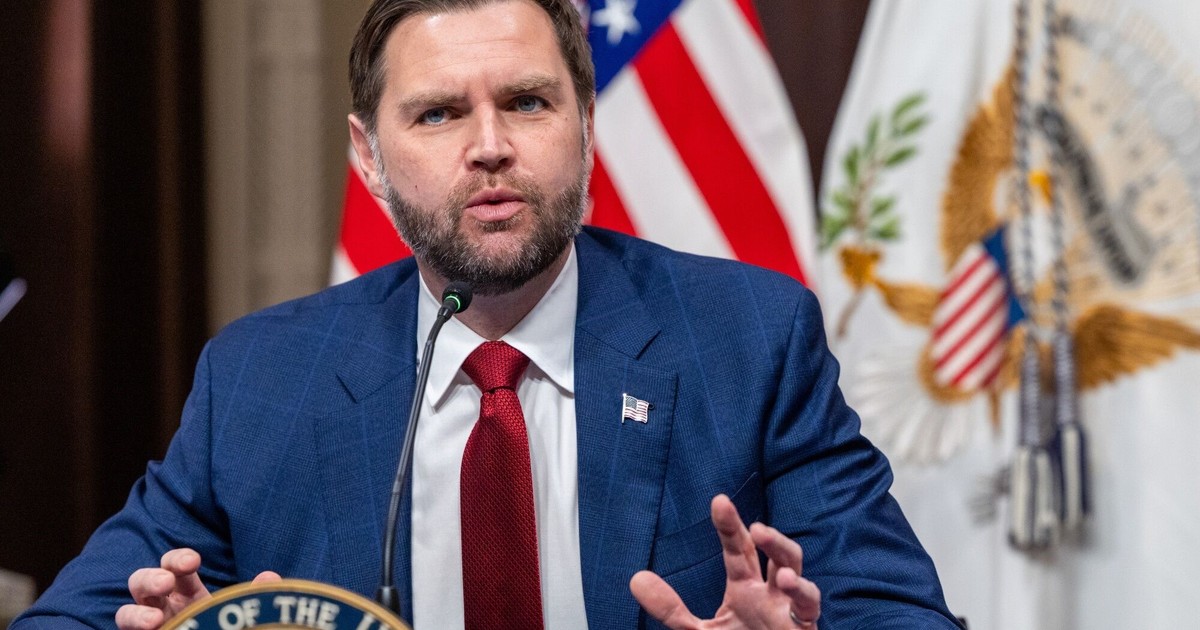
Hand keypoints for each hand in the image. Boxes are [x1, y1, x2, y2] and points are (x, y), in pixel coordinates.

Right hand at [116, 548, 280, 629]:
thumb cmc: (232, 624)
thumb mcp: (246, 612)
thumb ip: (257, 596)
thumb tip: (269, 577)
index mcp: (187, 592)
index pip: (175, 566)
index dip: (179, 559)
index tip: (193, 561)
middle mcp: (163, 607)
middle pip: (142, 582)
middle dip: (150, 578)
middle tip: (166, 583)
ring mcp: (151, 626)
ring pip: (126, 614)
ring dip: (135, 615)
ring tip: (154, 620)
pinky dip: (134, 629)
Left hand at [630, 495, 819, 628]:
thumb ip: (671, 609)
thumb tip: (636, 578)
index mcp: (746, 587)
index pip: (738, 548)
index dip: (730, 525)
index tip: (719, 501)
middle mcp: (769, 591)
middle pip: (771, 552)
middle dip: (765, 535)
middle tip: (751, 524)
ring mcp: (788, 608)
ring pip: (795, 568)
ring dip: (784, 552)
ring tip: (767, 544)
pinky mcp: (803, 627)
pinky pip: (809, 607)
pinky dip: (803, 593)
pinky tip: (789, 582)